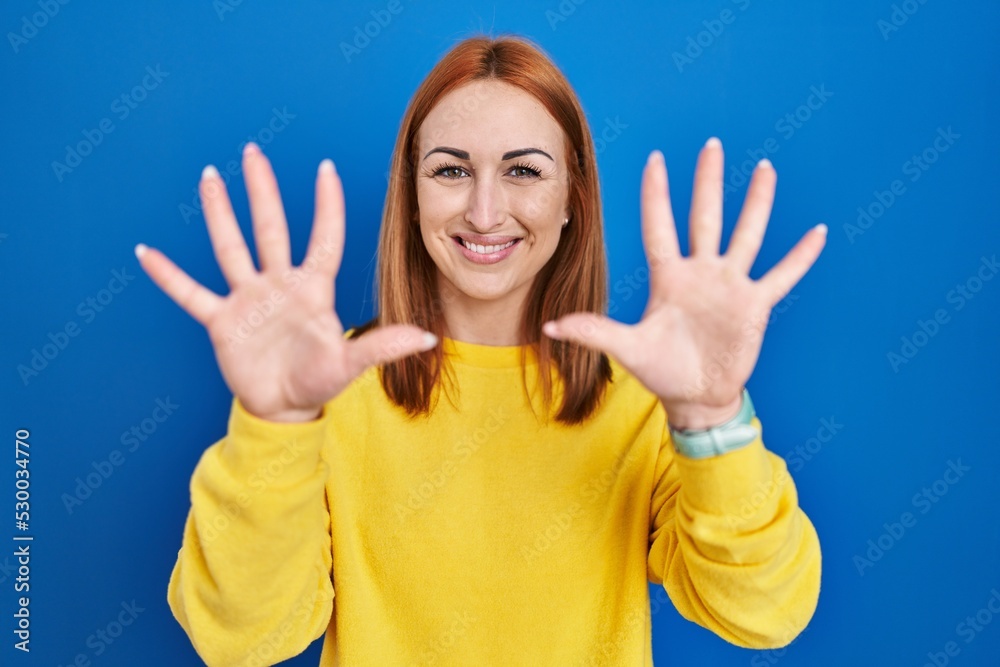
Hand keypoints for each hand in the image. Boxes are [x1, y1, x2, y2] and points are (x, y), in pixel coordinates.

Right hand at [137, 143, 435, 421]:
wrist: (284, 410)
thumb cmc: (320, 383)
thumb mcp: (351, 364)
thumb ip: (384, 346)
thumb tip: (429, 338)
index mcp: (313, 290)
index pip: (323, 238)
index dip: (326, 205)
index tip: (325, 168)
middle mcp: (279, 285)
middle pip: (270, 228)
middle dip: (262, 191)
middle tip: (252, 152)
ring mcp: (248, 299)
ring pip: (230, 247)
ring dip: (219, 214)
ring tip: (208, 177)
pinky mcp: (222, 321)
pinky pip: (190, 293)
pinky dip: (169, 276)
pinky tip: (146, 252)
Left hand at [543, 138, 825, 428]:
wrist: (695, 396)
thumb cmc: (661, 370)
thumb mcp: (627, 348)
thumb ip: (594, 331)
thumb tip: (550, 326)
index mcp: (668, 277)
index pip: (660, 226)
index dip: (657, 195)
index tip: (655, 159)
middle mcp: (701, 272)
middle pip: (705, 217)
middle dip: (707, 182)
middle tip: (711, 144)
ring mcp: (730, 286)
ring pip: (747, 234)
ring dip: (757, 203)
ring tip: (765, 168)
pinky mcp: (754, 305)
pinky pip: (781, 275)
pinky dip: (799, 256)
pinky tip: (817, 232)